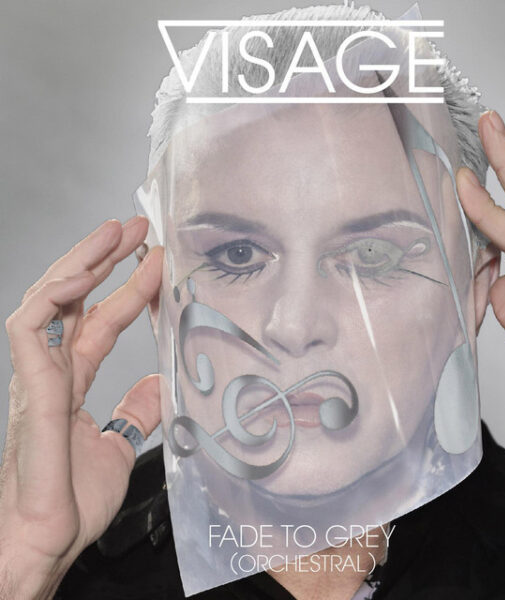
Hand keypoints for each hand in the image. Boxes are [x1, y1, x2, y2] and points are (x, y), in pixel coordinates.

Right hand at [1, 218, 162, 597]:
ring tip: (115, 231)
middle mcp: (54, 367)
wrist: (48, 537)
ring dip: (83, 261)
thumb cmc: (71, 499)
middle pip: (76, 297)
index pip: (102, 318)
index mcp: (74, 379)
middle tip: (135, 226)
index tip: (158, 262)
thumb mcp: (120, 442)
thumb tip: (162, 383)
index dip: (129, 288)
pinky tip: (88, 270)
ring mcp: (38, 371)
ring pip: (52, 298)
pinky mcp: (29, 382)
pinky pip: (33, 323)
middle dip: (104, 258)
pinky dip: (58, 293)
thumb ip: (138, 410)